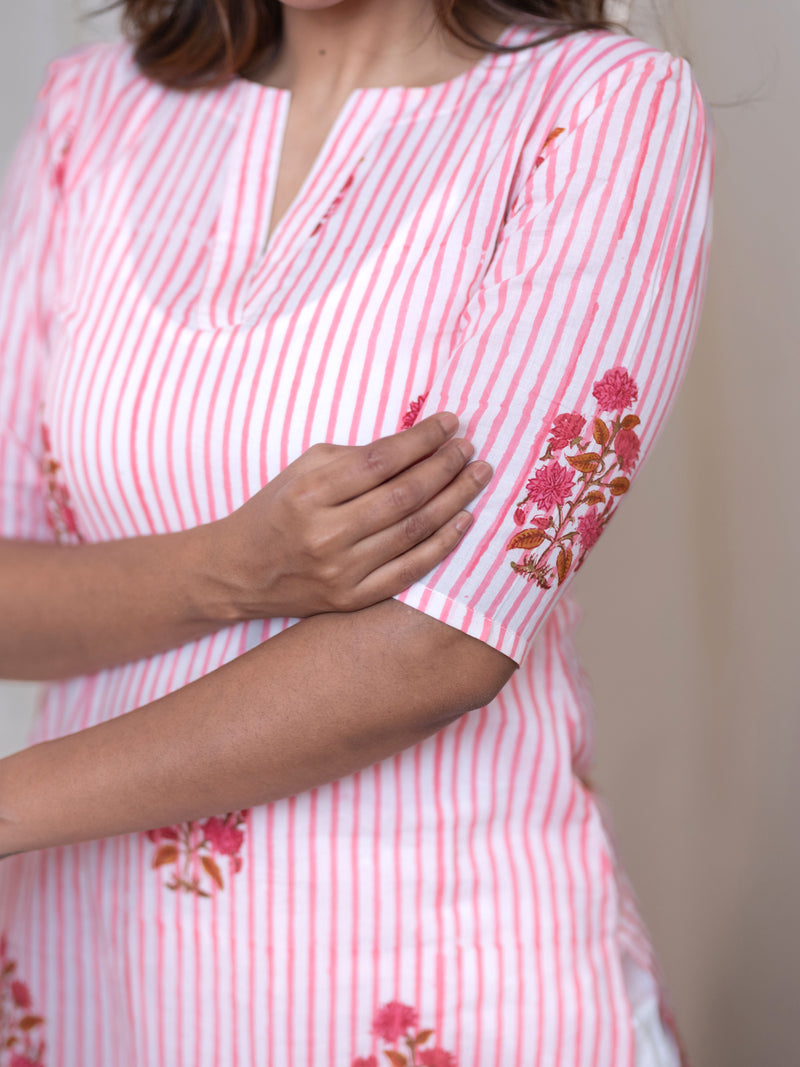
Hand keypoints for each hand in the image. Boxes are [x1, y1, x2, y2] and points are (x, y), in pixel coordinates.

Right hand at [210, 413, 491, 619]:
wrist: (239, 572)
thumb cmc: (276, 511)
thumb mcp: (303, 470)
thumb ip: (355, 457)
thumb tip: (417, 444)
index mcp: (308, 494)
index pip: (380, 461)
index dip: (421, 440)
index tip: (450, 423)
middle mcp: (325, 534)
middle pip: (403, 496)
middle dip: (445, 467)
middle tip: (470, 448)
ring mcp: (341, 572)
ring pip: (413, 531)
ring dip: (453, 499)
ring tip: (477, 475)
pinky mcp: (352, 599)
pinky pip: (410, 570)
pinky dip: (442, 543)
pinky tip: (464, 519)